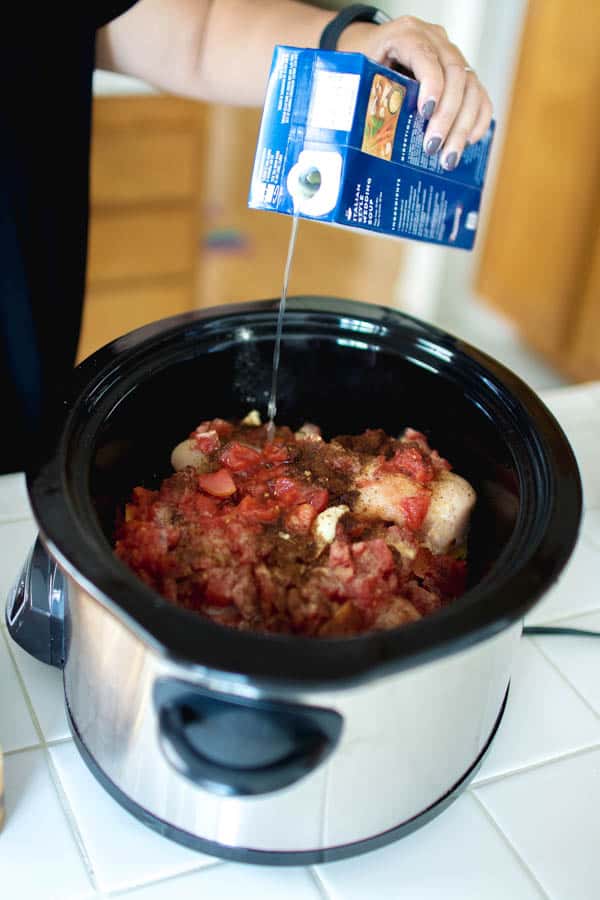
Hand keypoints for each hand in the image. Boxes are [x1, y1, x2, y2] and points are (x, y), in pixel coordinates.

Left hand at [338, 15, 492, 169]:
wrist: (374, 48)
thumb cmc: (364, 62)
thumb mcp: (358, 73)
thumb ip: (365, 92)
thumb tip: (368, 133)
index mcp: (406, 34)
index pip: (427, 56)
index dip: (432, 85)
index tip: (426, 114)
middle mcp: (435, 40)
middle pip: (455, 74)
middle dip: (447, 115)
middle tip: (433, 147)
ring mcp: (451, 55)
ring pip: (471, 87)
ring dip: (463, 125)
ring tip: (448, 157)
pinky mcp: (462, 74)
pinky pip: (479, 95)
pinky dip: (477, 119)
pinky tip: (468, 142)